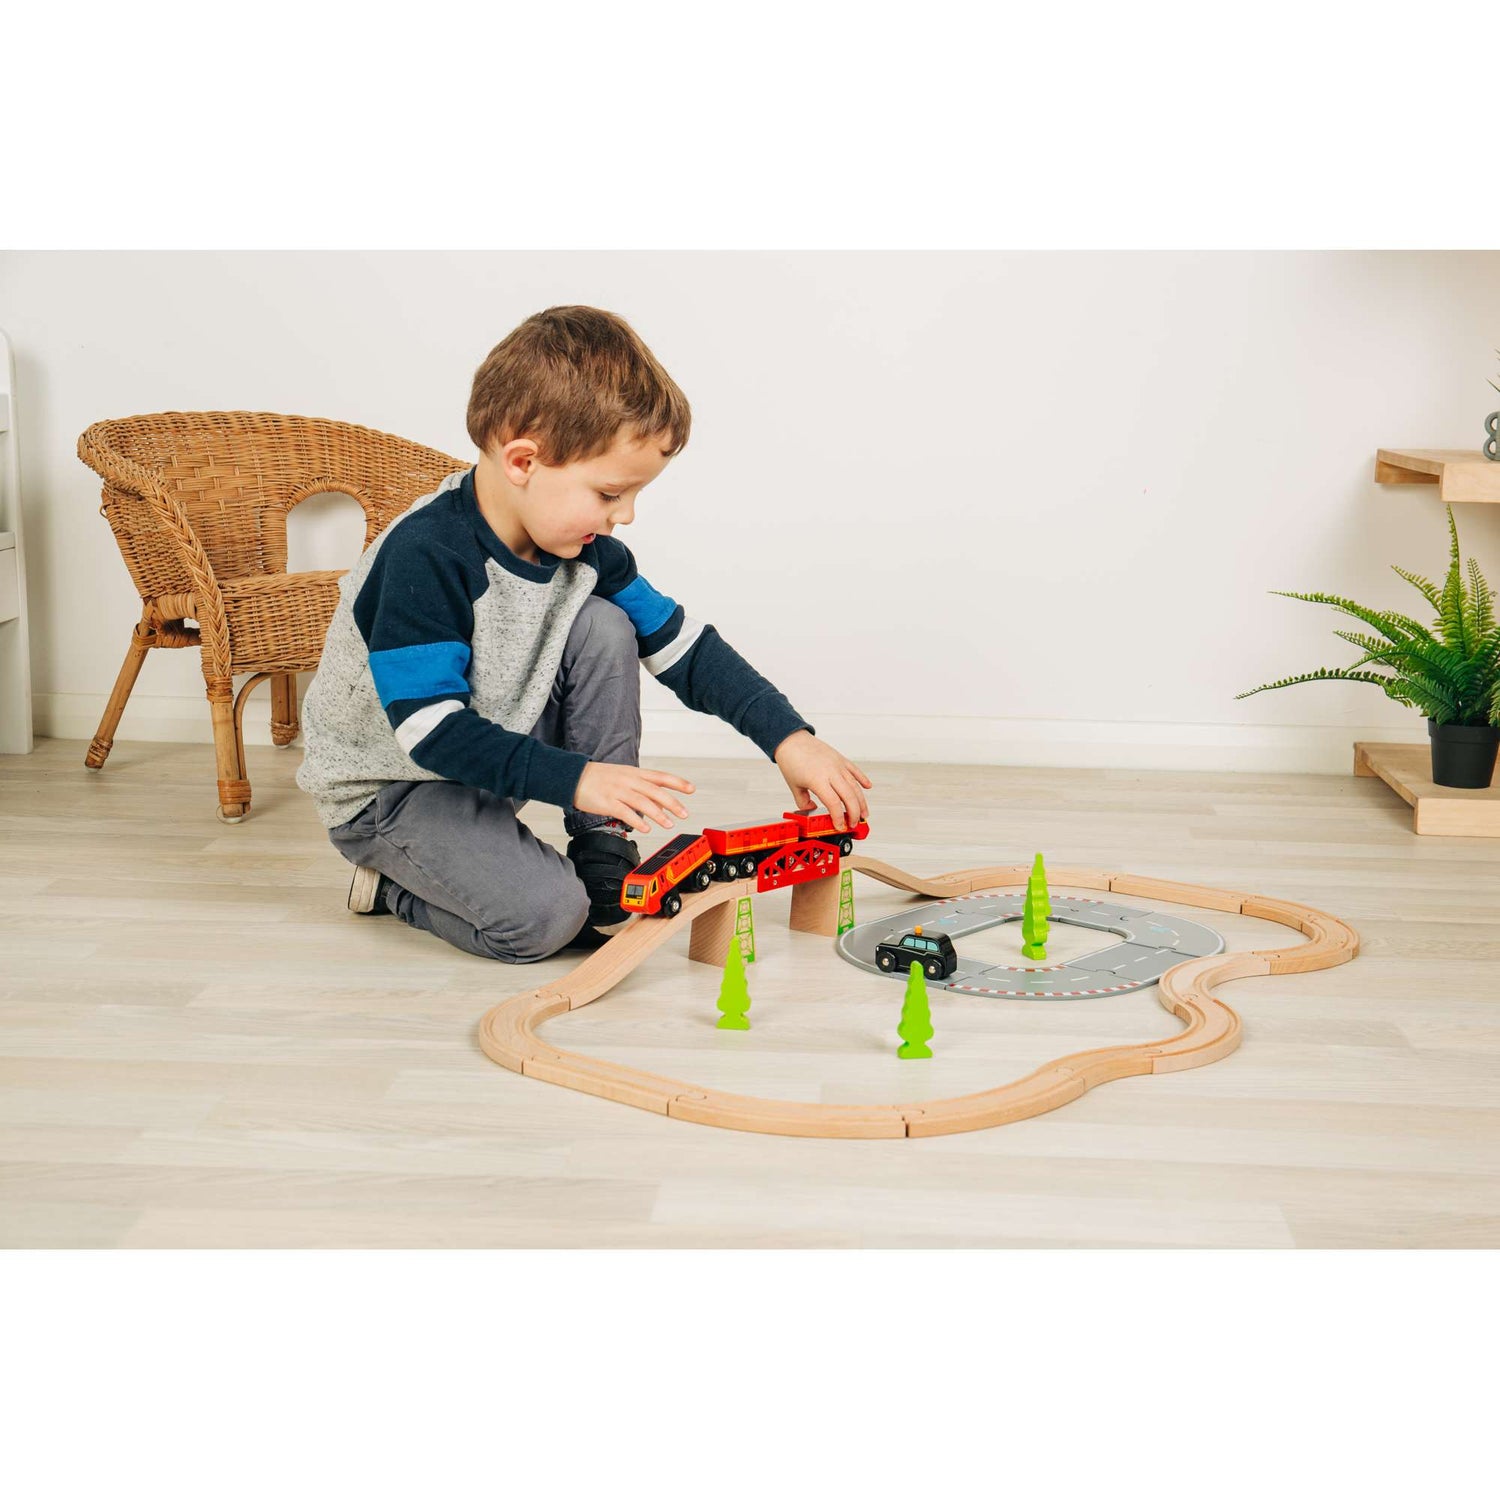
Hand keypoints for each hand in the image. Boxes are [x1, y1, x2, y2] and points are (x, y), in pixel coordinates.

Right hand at [574, 762, 694, 835]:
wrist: (574, 776)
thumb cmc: (599, 777)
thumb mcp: (624, 776)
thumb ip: (641, 788)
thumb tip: (660, 803)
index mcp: (634, 773)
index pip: (660, 776)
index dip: (677, 782)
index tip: (692, 789)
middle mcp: (629, 781)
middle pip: (655, 792)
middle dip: (672, 803)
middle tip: (684, 814)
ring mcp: (618, 791)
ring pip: (643, 803)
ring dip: (658, 815)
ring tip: (669, 824)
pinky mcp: (607, 802)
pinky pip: (626, 813)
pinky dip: (638, 822)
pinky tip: (646, 829)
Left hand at [773, 730, 872, 831]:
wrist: (791, 739)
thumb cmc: (791, 761)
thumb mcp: (794, 786)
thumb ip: (803, 802)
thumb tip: (812, 809)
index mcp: (818, 780)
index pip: (834, 803)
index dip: (839, 818)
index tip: (840, 826)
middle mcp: (831, 772)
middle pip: (849, 796)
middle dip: (854, 813)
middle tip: (853, 823)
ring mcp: (838, 765)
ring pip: (855, 785)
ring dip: (861, 801)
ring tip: (864, 814)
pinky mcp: (840, 759)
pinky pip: (855, 770)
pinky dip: (863, 779)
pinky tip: (868, 787)